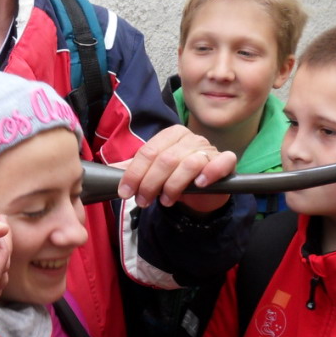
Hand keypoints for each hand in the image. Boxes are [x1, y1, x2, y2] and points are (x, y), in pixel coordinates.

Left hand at [116, 125, 235, 211]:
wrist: (204, 192)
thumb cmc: (176, 178)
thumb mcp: (152, 173)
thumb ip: (133, 169)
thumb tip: (109, 170)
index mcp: (171, 135)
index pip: (148, 152)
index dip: (134, 173)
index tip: (125, 192)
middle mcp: (190, 138)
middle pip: (165, 159)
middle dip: (150, 183)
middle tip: (143, 201)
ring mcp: (209, 149)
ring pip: (189, 164)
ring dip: (173, 186)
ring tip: (165, 201)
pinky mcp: (226, 161)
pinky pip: (220, 163)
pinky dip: (209, 173)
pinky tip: (199, 185)